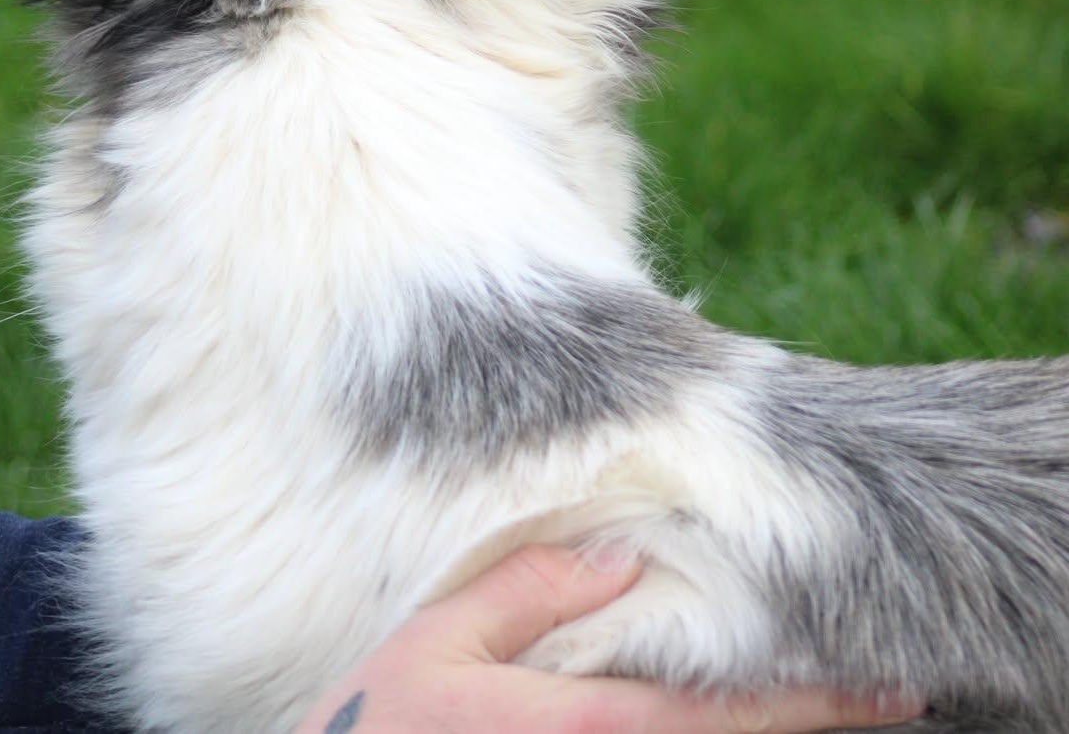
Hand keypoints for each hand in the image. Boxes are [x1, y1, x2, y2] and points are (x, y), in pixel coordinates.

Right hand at [295, 545, 922, 732]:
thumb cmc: (384, 727)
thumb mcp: (438, 640)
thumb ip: (528, 595)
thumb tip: (619, 560)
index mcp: (588, 724)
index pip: (726, 712)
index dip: (818, 703)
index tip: (891, 688)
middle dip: (820, 729)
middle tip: (893, 700)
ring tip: (841, 710)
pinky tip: (741, 720)